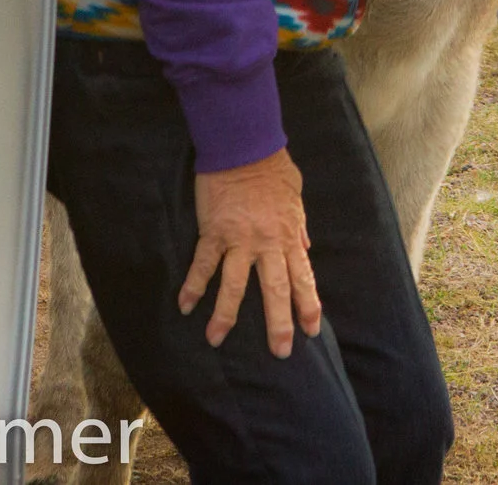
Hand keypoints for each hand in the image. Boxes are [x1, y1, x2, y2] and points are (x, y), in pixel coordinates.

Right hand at [181, 148, 321, 357]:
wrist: (244, 146)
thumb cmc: (272, 168)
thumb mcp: (296, 197)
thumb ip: (298, 226)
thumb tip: (305, 246)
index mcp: (288, 235)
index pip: (303, 277)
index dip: (308, 304)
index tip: (312, 329)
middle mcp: (267, 243)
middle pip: (275, 290)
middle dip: (279, 323)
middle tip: (280, 351)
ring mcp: (239, 240)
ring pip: (235, 285)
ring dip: (225, 315)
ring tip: (216, 341)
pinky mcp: (214, 232)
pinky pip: (203, 264)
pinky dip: (193, 285)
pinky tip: (185, 305)